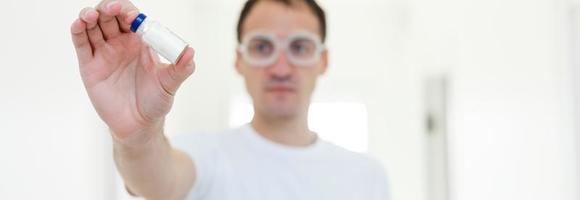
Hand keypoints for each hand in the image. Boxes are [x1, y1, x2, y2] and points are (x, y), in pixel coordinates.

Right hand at [71, 0, 194, 143]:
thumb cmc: (156, 101)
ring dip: (90, 15)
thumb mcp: (170, 84)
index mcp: (140, 42)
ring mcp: (104, 53)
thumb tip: (190, 52)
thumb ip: (181, 68)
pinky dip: (78, 31)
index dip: (129, 12)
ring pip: (93, 26)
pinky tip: (79, 24)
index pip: (132, 17)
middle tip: (111, 9)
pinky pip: (81, 44)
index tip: (132, 16)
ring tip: (91, 14)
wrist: (139, 124)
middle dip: (109, 8)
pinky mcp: (89, 65)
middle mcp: (121, 43)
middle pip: (110, 16)